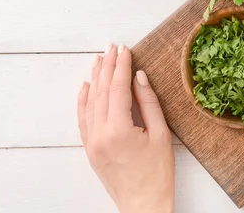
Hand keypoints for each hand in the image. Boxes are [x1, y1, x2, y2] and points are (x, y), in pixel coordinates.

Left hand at [77, 44, 174, 212]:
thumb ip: (149, 103)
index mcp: (119, 130)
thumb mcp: (160, 135)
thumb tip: (139, 77)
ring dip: (94, 78)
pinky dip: (83, 100)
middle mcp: (99, 135)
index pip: (117, 88)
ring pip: (89, 102)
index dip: (121, 66)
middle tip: (112, 46)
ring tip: (99, 59)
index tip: (125, 49)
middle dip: (107, 66)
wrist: (143, 204)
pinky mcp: (90, 148)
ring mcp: (91, 142)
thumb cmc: (157, 173)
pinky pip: (82, 118)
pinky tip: (85, 86)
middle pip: (100, 92)